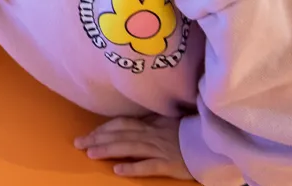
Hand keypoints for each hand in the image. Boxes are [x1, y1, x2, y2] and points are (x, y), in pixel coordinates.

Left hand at [75, 115, 192, 179]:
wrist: (212, 143)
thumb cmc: (190, 133)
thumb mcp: (168, 122)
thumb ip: (150, 121)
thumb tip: (130, 121)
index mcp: (151, 124)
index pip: (122, 124)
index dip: (104, 128)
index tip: (88, 133)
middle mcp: (152, 135)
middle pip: (120, 135)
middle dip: (98, 138)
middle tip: (78, 143)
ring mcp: (160, 149)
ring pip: (130, 148)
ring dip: (109, 150)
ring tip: (91, 154)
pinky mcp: (169, 164)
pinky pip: (149, 166)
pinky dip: (133, 167)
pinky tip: (118, 170)